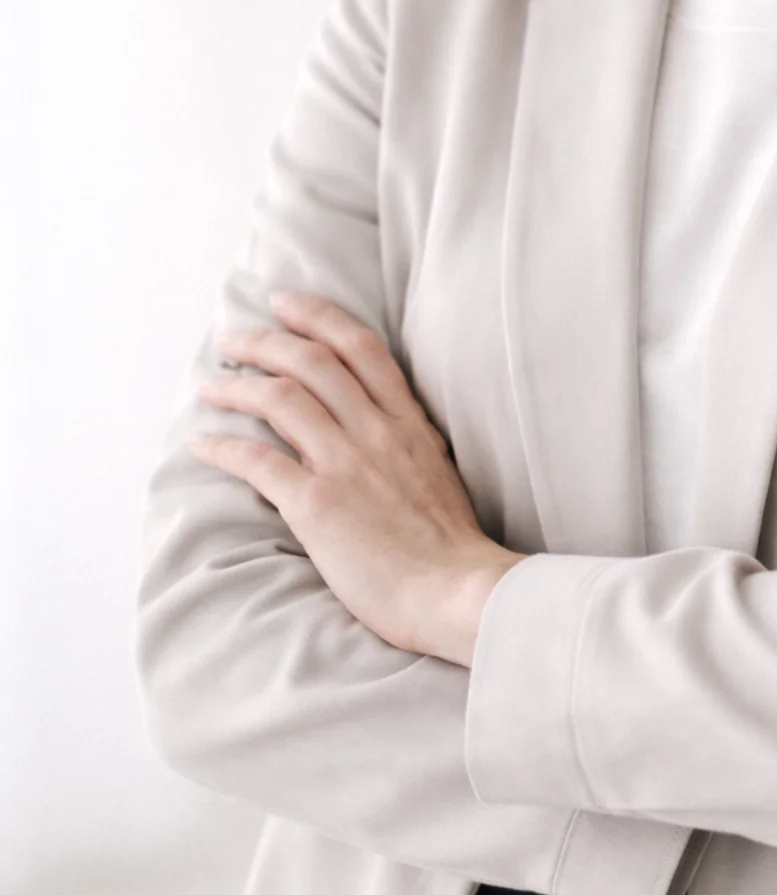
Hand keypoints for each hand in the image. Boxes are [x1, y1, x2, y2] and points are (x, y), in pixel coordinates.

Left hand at [187, 288, 526, 665]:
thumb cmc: (450, 546)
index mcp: (408, 420)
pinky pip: (259, 461)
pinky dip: (224, 447)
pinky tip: (200, 443)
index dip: (318, 316)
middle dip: (265, 341)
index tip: (285, 303)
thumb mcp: (438, 470)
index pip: (359, 347)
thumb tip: (381, 425)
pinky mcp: (317, 504)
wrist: (457, 592)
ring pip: (280, 399)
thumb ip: (407, 440)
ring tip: (209, 384)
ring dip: (237, 386)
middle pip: (311, 362)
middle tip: (231, 337)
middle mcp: (375, 430)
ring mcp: (346, 464)